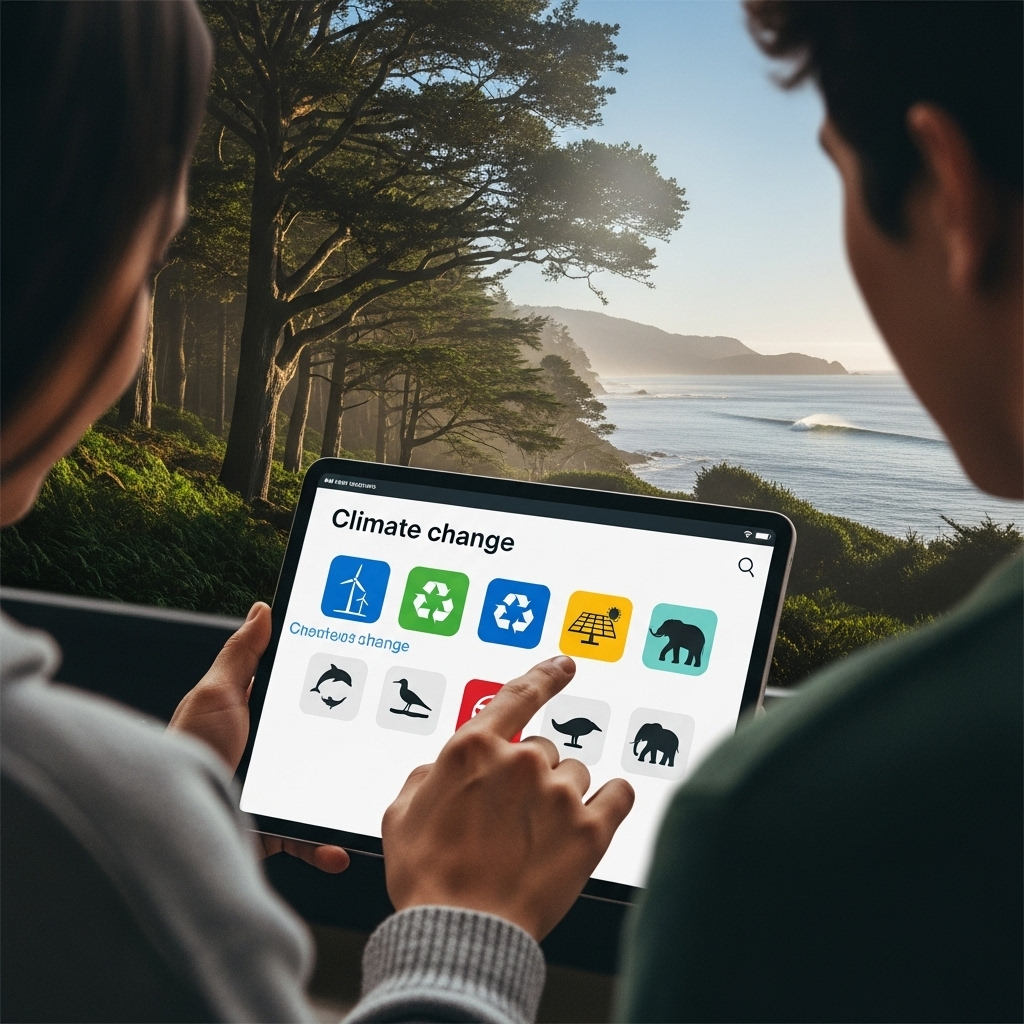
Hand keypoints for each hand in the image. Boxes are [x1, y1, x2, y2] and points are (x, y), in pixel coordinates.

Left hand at [169, 602, 349, 873]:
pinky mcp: (270, 831)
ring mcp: (269, 794)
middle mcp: (263, 756)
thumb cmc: (188, 752)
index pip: (296, 697)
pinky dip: (324, 847)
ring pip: (318, 794)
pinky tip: (340, 850)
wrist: (171, 826)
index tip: (362, 678)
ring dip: (341, 801)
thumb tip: (261, 610)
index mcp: (251, 718)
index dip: (328, 687)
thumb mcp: (216, 695)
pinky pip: (305, 840)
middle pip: (315, 744)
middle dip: (346, 747)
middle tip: (379, 738)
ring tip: (366, 800)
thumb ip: (241, 655)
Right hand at [382, 656, 634, 940]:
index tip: (565, 665)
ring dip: (562, 798)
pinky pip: (618, 794)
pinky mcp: (590, 830)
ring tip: (538, 840)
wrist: (461, 936)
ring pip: (576, 776)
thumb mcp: (400, 817)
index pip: (519, 695)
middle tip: (512, 823)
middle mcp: (519, 761)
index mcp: (472, 749)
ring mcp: (558, 794)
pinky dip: (610, 803)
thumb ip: (424, 778)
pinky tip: (595, 819)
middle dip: (531, 779)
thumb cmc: (426, 879)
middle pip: (543, 751)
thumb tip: (439, 769)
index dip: (546, 675)